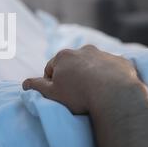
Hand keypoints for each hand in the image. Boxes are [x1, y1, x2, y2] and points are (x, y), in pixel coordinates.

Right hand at [22, 45, 147, 113]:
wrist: (115, 96)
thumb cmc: (79, 95)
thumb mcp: (52, 93)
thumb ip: (36, 86)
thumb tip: (24, 83)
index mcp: (63, 56)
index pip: (51, 68)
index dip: (52, 82)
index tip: (59, 94)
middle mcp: (83, 50)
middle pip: (73, 64)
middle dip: (73, 76)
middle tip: (77, 94)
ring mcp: (104, 54)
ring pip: (93, 65)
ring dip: (92, 75)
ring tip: (95, 93)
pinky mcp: (122, 61)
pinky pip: (113, 69)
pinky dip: (111, 76)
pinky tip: (112, 90)